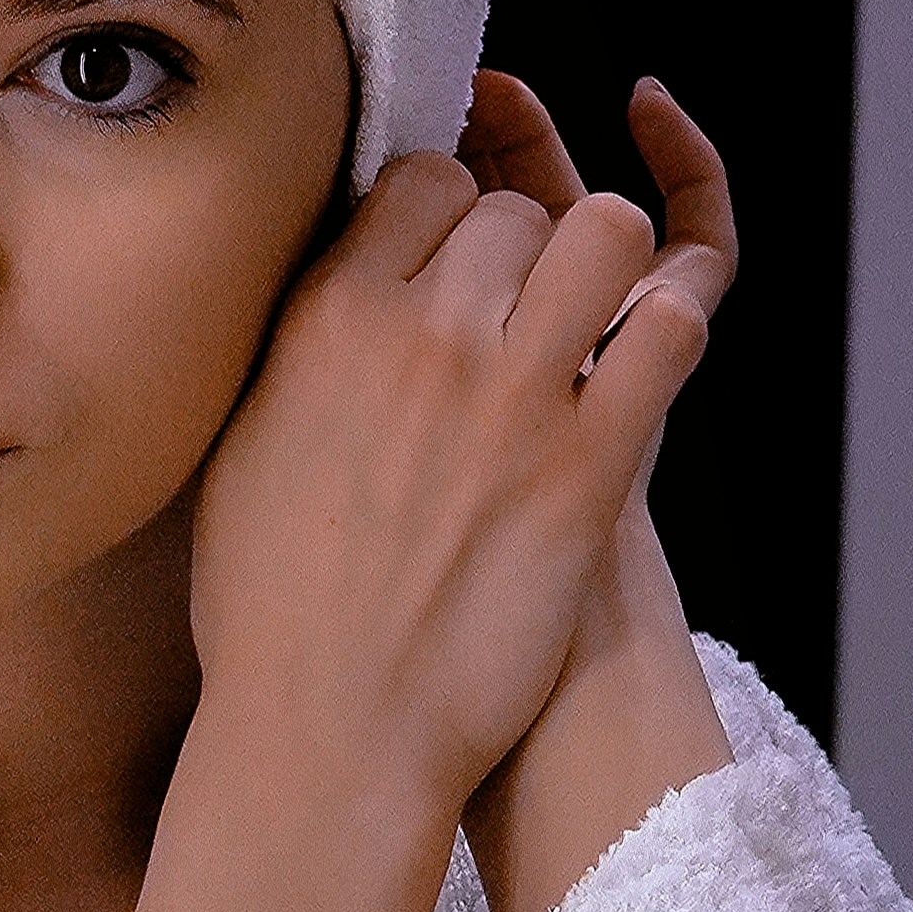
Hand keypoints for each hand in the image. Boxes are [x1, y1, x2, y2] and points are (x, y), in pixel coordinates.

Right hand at [108, 70, 727, 911]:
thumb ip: (297, 352)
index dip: (449, 204)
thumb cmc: (272, 614)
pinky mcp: (590, 467)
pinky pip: (668, 335)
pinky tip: (647, 354)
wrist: (332, 733)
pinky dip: (670, 324)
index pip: (422, 178)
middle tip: (518, 306)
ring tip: (593, 315)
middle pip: (515, 208)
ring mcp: (516, 396)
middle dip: (525, 243)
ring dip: (609, 266)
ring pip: (607, 238)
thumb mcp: (242, 449)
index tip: (452, 248)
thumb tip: (334, 298)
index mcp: (325, 320)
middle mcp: (424, 337)